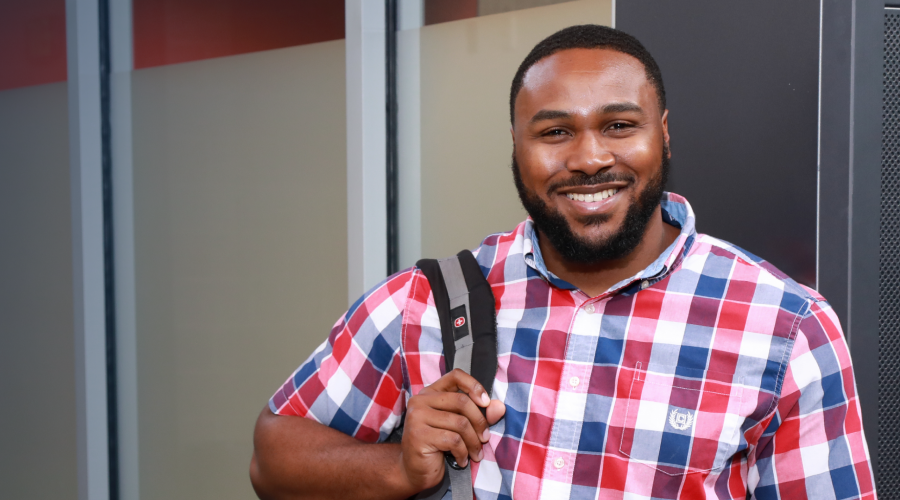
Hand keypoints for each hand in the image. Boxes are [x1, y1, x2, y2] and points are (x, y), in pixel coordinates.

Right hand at [399, 369, 505, 491]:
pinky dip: (463, 452)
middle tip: (485, 438)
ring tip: (475, 454)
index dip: (474, 386)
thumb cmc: (439, 448)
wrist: (415, 473)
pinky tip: (462, 460)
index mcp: (430, 393)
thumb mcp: (461, 427)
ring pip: (460, 423)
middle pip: (461, 401)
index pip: (455, 376)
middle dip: (479, 422)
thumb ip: (479, 414)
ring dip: (473, 442)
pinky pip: (453, 440)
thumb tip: (499, 407)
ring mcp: (417, 417)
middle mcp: (420, 401)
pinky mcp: (419, 435)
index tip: (486, 402)